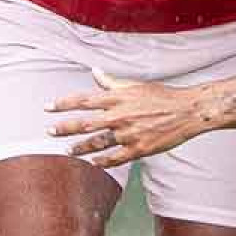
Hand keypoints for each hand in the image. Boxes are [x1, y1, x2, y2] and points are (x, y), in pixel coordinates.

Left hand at [48, 71, 214, 167]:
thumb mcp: (135, 85)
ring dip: (80, 148)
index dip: (63, 103)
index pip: (83, 100)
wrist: (187, 111)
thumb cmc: (161, 95)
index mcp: (118, 98)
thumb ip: (112, 82)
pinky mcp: (139, 148)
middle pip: (84, 123)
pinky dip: (102, 162)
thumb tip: (95, 72)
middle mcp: (120, 115)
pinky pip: (115, 158)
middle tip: (49, 132)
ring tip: (68, 151)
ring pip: (97, 143)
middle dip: (64, 128)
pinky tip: (94, 163)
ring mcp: (129, 134)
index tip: (48, 107)